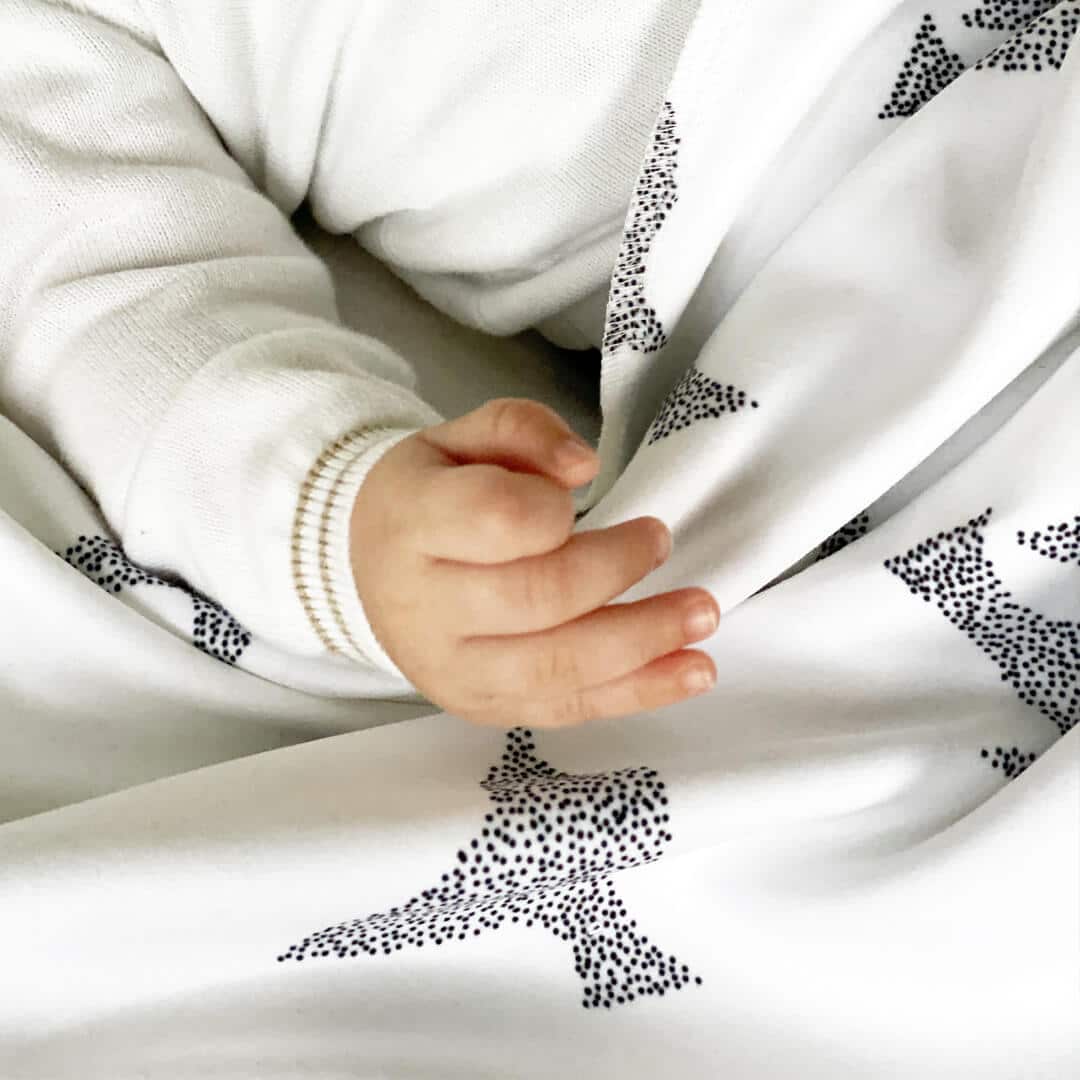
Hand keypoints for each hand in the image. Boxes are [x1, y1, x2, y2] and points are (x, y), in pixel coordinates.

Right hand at [349, 397, 718, 726]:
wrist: (369, 571)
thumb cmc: (431, 497)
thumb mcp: (461, 437)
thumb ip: (521, 429)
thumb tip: (583, 467)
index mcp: (412, 525)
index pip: (498, 521)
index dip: (553, 509)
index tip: (580, 495)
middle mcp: (424, 608)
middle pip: (537, 599)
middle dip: (615, 571)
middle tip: (659, 541)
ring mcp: (451, 670)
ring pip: (557, 667)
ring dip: (642, 642)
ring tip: (702, 614)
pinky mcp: (482, 707)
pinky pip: (566, 708)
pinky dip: (637, 692)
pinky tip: (690, 672)